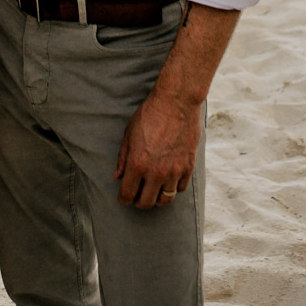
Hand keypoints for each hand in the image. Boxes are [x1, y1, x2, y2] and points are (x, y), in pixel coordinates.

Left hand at [114, 89, 202, 209]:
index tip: (124, 197)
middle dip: (139, 202)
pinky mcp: (188, 167)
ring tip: (154, 190)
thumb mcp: (129, 133)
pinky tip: (169, 180)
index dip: (123, 199)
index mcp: (137, 164)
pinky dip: (174, 187)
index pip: (127, 195)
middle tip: (138, 195)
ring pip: (165, 200)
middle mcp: (155, 172)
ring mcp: (173, 171)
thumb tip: (117, 176)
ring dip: (157, 198)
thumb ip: (122, 157)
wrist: (176, 102)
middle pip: (146, 203)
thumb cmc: (150, 114)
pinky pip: (180, 188)